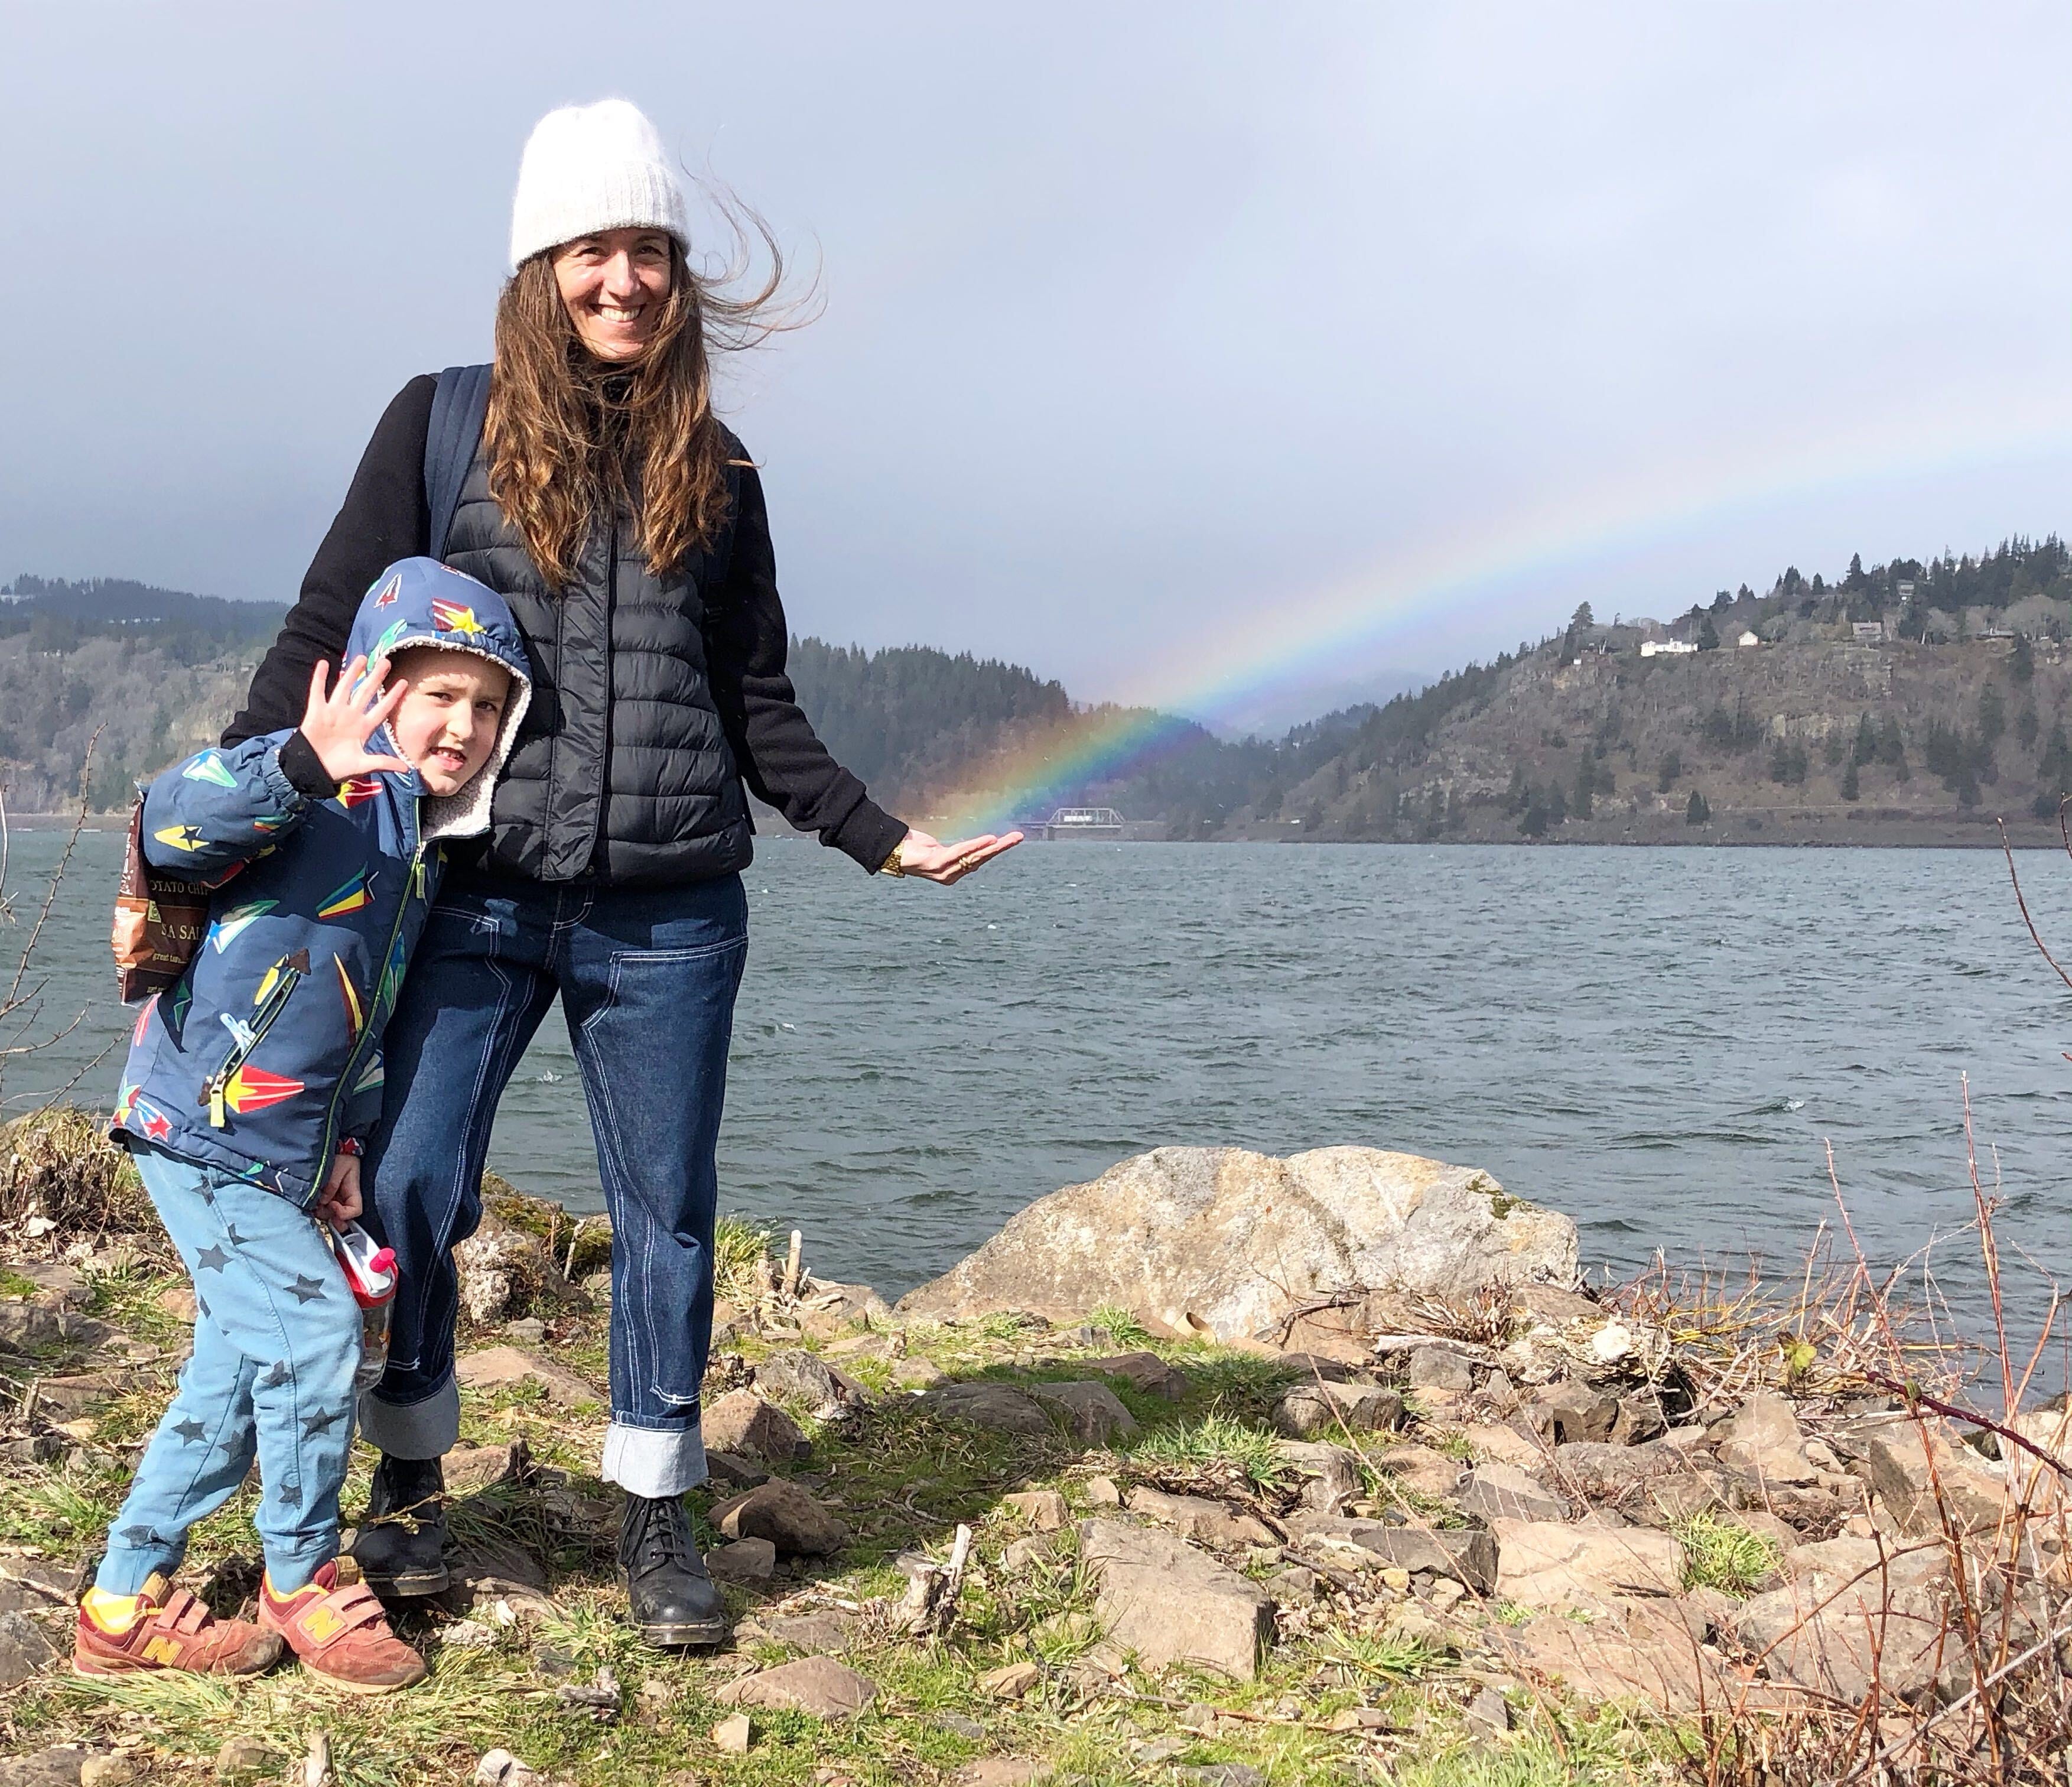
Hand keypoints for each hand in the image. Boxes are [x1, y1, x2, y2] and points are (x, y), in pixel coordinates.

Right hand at [300, 656, 410, 782]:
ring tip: (361, 658)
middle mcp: (351, 716)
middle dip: (375, 678)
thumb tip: (407, 769)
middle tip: (385, 661)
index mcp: (364, 728)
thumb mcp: (363, 765)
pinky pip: (318, 692)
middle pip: (365, 693)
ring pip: (344, 688)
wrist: (312, 772)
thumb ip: (383, 763)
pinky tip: (324, 663)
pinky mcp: (316, 712)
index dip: (393, 696)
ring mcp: (333, 712)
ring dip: (352, 673)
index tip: (404, 682)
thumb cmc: (338, 769)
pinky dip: (319, 678)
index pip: (382, 708)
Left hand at [316, 1152, 362, 1227]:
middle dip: (330, 1217)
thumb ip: (331, 1185)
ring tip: (312, 1203)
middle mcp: (345, 1199)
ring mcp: (335, 1199)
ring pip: (330, 1215)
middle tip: (318, 1210)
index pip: (355, 1211)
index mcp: (353, 1191)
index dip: (344, 1213)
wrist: (336, 1148)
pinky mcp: (326, 1198)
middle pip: (341, 1218)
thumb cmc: (341, 1156)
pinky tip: (310, 1202)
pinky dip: (316, 1208)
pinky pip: (322, 1208)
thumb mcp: (338, 1167)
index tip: (332, 1205)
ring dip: (321, 1212)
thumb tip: (322, 1201)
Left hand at [893, 828, 1022, 884]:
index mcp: (953, 873)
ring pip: (975, 857)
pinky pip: (961, 852)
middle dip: (1002, 848)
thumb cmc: (913, 848)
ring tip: (1010, 839)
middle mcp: (950, 875)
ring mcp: (944, 871)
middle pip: (981, 859)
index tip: (1009, 840)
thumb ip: (953, 852)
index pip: (978, 861)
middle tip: (1019, 837)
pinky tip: (989, 839)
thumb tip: (967, 848)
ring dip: (994, 846)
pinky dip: (976, 845)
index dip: (993, 850)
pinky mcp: (937, 864)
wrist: (890, 851)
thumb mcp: (937, 850)